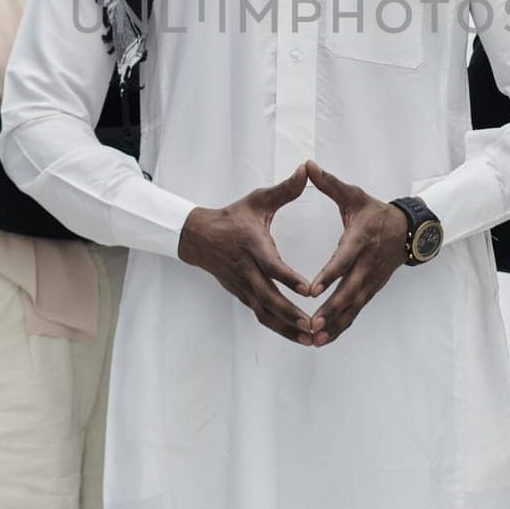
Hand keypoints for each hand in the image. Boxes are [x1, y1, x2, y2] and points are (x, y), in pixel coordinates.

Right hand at [177, 164, 314, 344]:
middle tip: (312, 324)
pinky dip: (277, 326)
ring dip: (286, 328)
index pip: (272, 266)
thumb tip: (305, 170)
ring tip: (309, 338)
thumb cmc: (233, 217)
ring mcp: (242, 285)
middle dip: (290, 313)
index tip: (309, 289)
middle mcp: (246, 270)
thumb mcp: (257, 199)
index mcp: (252, 246)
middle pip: (268, 297)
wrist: (197, 236)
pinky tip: (296, 336)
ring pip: (264, 312)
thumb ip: (285, 189)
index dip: (289, 279)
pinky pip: (260, 314)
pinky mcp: (241, 294)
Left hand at [305, 159, 409, 345]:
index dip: (329, 276)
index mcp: (360, 240)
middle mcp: (366, 264)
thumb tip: (307, 165)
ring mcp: (370, 280)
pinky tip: (324, 339)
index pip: (343, 260)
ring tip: (314, 339)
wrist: (408, 230)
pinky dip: (341, 326)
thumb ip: (329, 183)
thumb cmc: (375, 211)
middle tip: (312, 324)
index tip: (312, 290)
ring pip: (352, 306)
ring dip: (334, 324)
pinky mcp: (371, 290)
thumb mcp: (354, 194)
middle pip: (348, 291)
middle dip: (330, 310)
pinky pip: (355, 311)